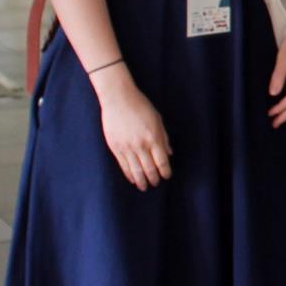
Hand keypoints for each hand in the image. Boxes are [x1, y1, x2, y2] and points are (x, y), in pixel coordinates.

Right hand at [93, 65, 172, 189]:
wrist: (118, 98)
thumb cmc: (140, 106)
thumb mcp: (157, 119)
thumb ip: (163, 138)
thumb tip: (169, 153)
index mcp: (153, 138)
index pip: (162, 161)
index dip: (165, 172)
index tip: (166, 176)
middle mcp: (141, 145)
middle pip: (149, 169)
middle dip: (154, 179)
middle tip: (155, 183)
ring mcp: (127, 147)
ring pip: (135, 170)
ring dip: (141, 181)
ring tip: (144, 187)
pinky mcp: (116, 147)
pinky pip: (123, 165)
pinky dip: (129, 174)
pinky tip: (132, 179)